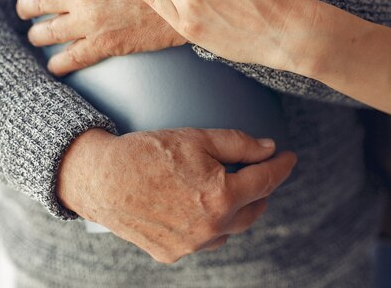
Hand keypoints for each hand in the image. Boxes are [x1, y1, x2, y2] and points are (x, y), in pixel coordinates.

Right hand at [57, 128, 296, 263]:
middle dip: (262, 191)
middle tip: (262, 173)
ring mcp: (191, 245)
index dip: (282, 167)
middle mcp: (211, 228)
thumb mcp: (197, 138)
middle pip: (253, 211)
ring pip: (230, 230)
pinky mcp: (172, 253)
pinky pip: (203, 240)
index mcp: (221, 196)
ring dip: (236, 210)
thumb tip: (270, 148)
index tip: (289, 158)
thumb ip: (240, 144)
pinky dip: (210, 224)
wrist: (101, 178)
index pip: (266, 182)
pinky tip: (200, 208)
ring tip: (229, 191)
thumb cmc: (147, 153)